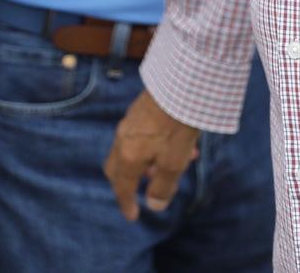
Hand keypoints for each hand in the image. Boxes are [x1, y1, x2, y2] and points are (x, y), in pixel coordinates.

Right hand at [103, 88, 199, 220]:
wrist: (182, 82)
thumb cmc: (177, 125)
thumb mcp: (174, 162)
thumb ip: (162, 186)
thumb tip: (154, 205)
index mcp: (128, 156)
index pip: (122, 187)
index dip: (127, 204)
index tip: (133, 216)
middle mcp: (123, 139)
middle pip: (117, 169)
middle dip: (128, 183)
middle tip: (142, 190)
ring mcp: (129, 122)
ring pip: (130, 151)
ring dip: (145, 163)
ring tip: (173, 165)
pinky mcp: (140, 109)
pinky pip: (139, 136)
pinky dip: (150, 147)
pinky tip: (173, 144)